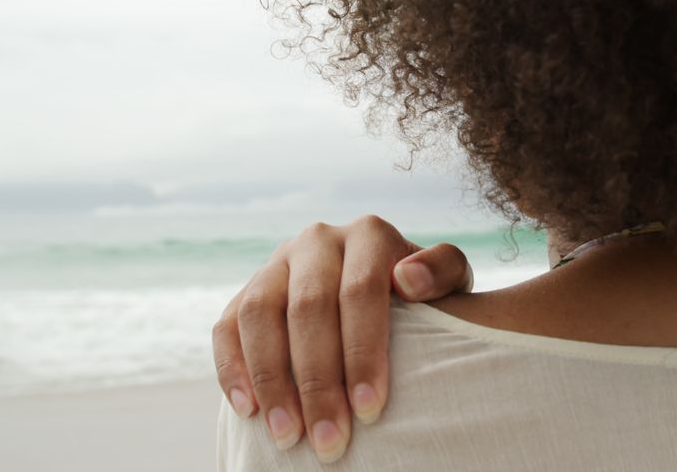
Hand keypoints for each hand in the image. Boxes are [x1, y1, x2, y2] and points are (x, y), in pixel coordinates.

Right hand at [212, 214, 473, 462]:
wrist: (385, 286)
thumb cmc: (425, 297)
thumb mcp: (449, 282)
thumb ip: (443, 271)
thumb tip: (408, 280)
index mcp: (368, 234)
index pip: (361, 291)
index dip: (364, 351)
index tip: (371, 409)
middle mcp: (317, 241)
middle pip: (308, 307)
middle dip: (318, 381)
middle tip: (330, 441)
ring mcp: (276, 263)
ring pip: (259, 314)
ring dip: (271, 379)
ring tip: (287, 436)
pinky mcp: (247, 290)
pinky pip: (227, 326)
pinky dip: (232, 368)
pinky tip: (248, 411)